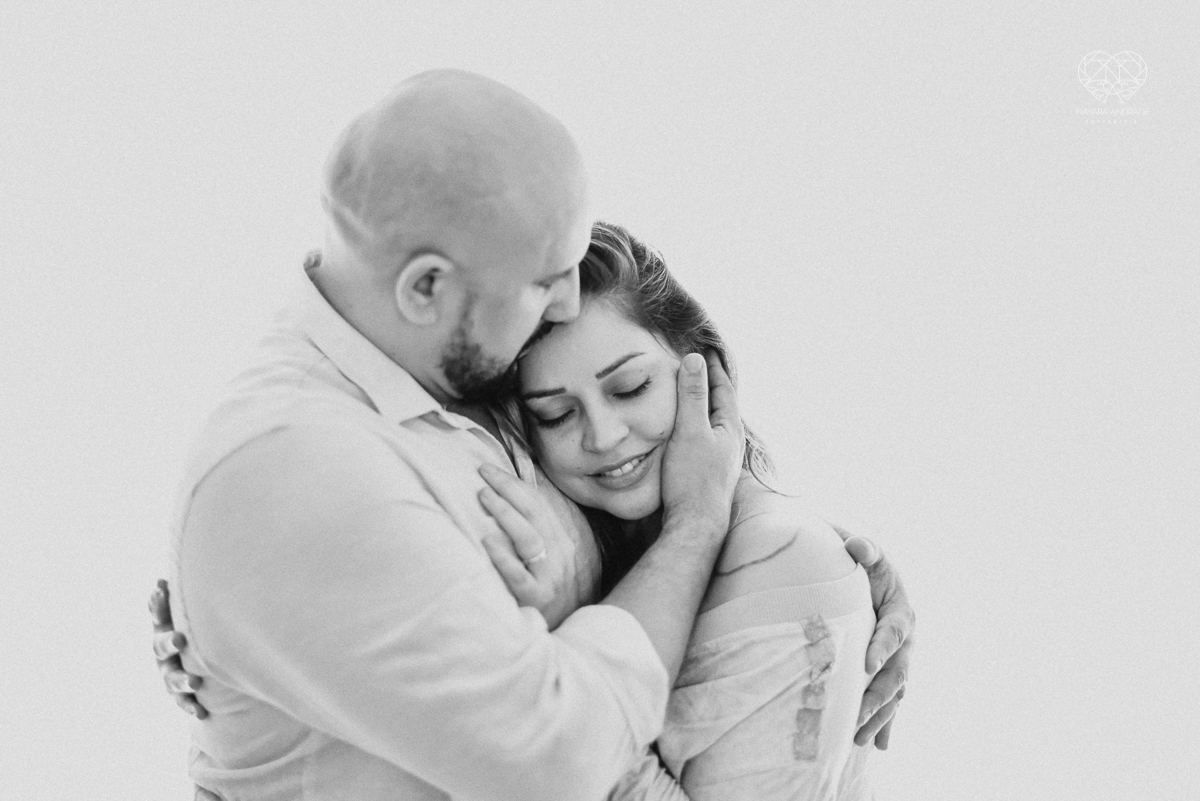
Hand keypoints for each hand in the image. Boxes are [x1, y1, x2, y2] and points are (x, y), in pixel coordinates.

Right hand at [149, 579, 208, 719]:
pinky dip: (191, 706)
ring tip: (195, 682)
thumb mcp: (192, 613)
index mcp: (165, 628)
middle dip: (169, 641)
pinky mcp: (179, 695)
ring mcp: (168, 674)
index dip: (157, 602)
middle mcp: (162, 652)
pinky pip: (183, 702)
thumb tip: (187, 564)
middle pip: (160, 646)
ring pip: (171, 678)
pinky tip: (201, 712)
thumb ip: (191, 593)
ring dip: (182, 680)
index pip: (157, 613)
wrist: (201, 669)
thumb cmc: (198, 631)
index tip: (161, 587)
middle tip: (181, 638)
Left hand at [478, 464, 586, 629]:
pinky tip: (487, 542)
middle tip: (483, 473)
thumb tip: (529, 479)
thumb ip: (551, 516)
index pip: (541, 501)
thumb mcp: (566, 548)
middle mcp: (562, 553)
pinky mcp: (538, 600)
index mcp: (568, 536)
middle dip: (508, 489)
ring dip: (506, 514)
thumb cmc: (562, 584)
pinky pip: (520, 577)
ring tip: (484, 497)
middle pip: (535, 512)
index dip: (515, 483)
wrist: (578, 631)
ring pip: (529, 538)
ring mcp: (551, 576)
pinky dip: (504, 558)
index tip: (490, 470)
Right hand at [659, 352, 743, 534]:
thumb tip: (695, 359)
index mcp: (730, 428)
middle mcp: (731, 442)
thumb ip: (692, 396)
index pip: (724, 388)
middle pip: (721, 403)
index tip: (706, 348)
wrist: (695, 524)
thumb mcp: (690, 431)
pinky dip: (696, 423)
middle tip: (699, 364)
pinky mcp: (709, 471)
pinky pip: (705, 436)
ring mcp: (721, 458)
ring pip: (713, 421)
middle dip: (710, 382)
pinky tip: (686, 430)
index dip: (714, 367)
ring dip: (703, 403)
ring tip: (692, 391)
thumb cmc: (692, 479)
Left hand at [841, 535, 914, 748]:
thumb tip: (856, 545)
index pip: (892, 632)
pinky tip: (878, 746)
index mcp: (901, 611)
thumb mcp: (868, 553)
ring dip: (880, 716)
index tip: (866, 665)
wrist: (869, 576)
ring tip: (860, 738)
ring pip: (895, 692)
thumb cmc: (865, 564)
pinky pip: (891, 701)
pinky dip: (886, 724)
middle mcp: (906, 640)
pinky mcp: (891, 672)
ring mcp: (901, 659)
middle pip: (896, 672)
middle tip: (858, 714)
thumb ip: (864, 549)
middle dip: (878, 695)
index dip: (882, 648)